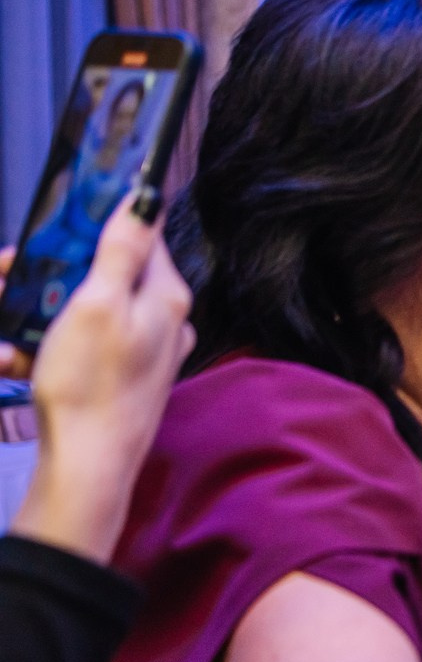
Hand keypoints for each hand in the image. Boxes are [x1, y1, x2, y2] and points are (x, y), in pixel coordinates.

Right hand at [9, 204, 194, 562]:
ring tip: (8, 334)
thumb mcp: (97, 303)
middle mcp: (164, 319)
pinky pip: (76, 346)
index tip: (57, 226)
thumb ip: (122, 249)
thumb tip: (145, 197)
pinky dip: (43, 346)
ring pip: (82, 310)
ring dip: (36, 314)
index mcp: (166, 295)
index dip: (96, 223)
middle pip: (104, 272)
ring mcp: (144, 349)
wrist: (88, 464)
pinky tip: (14, 359)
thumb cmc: (92, 386)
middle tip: (11, 277)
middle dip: (51, 274)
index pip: (141, 235)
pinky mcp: (119, 375)